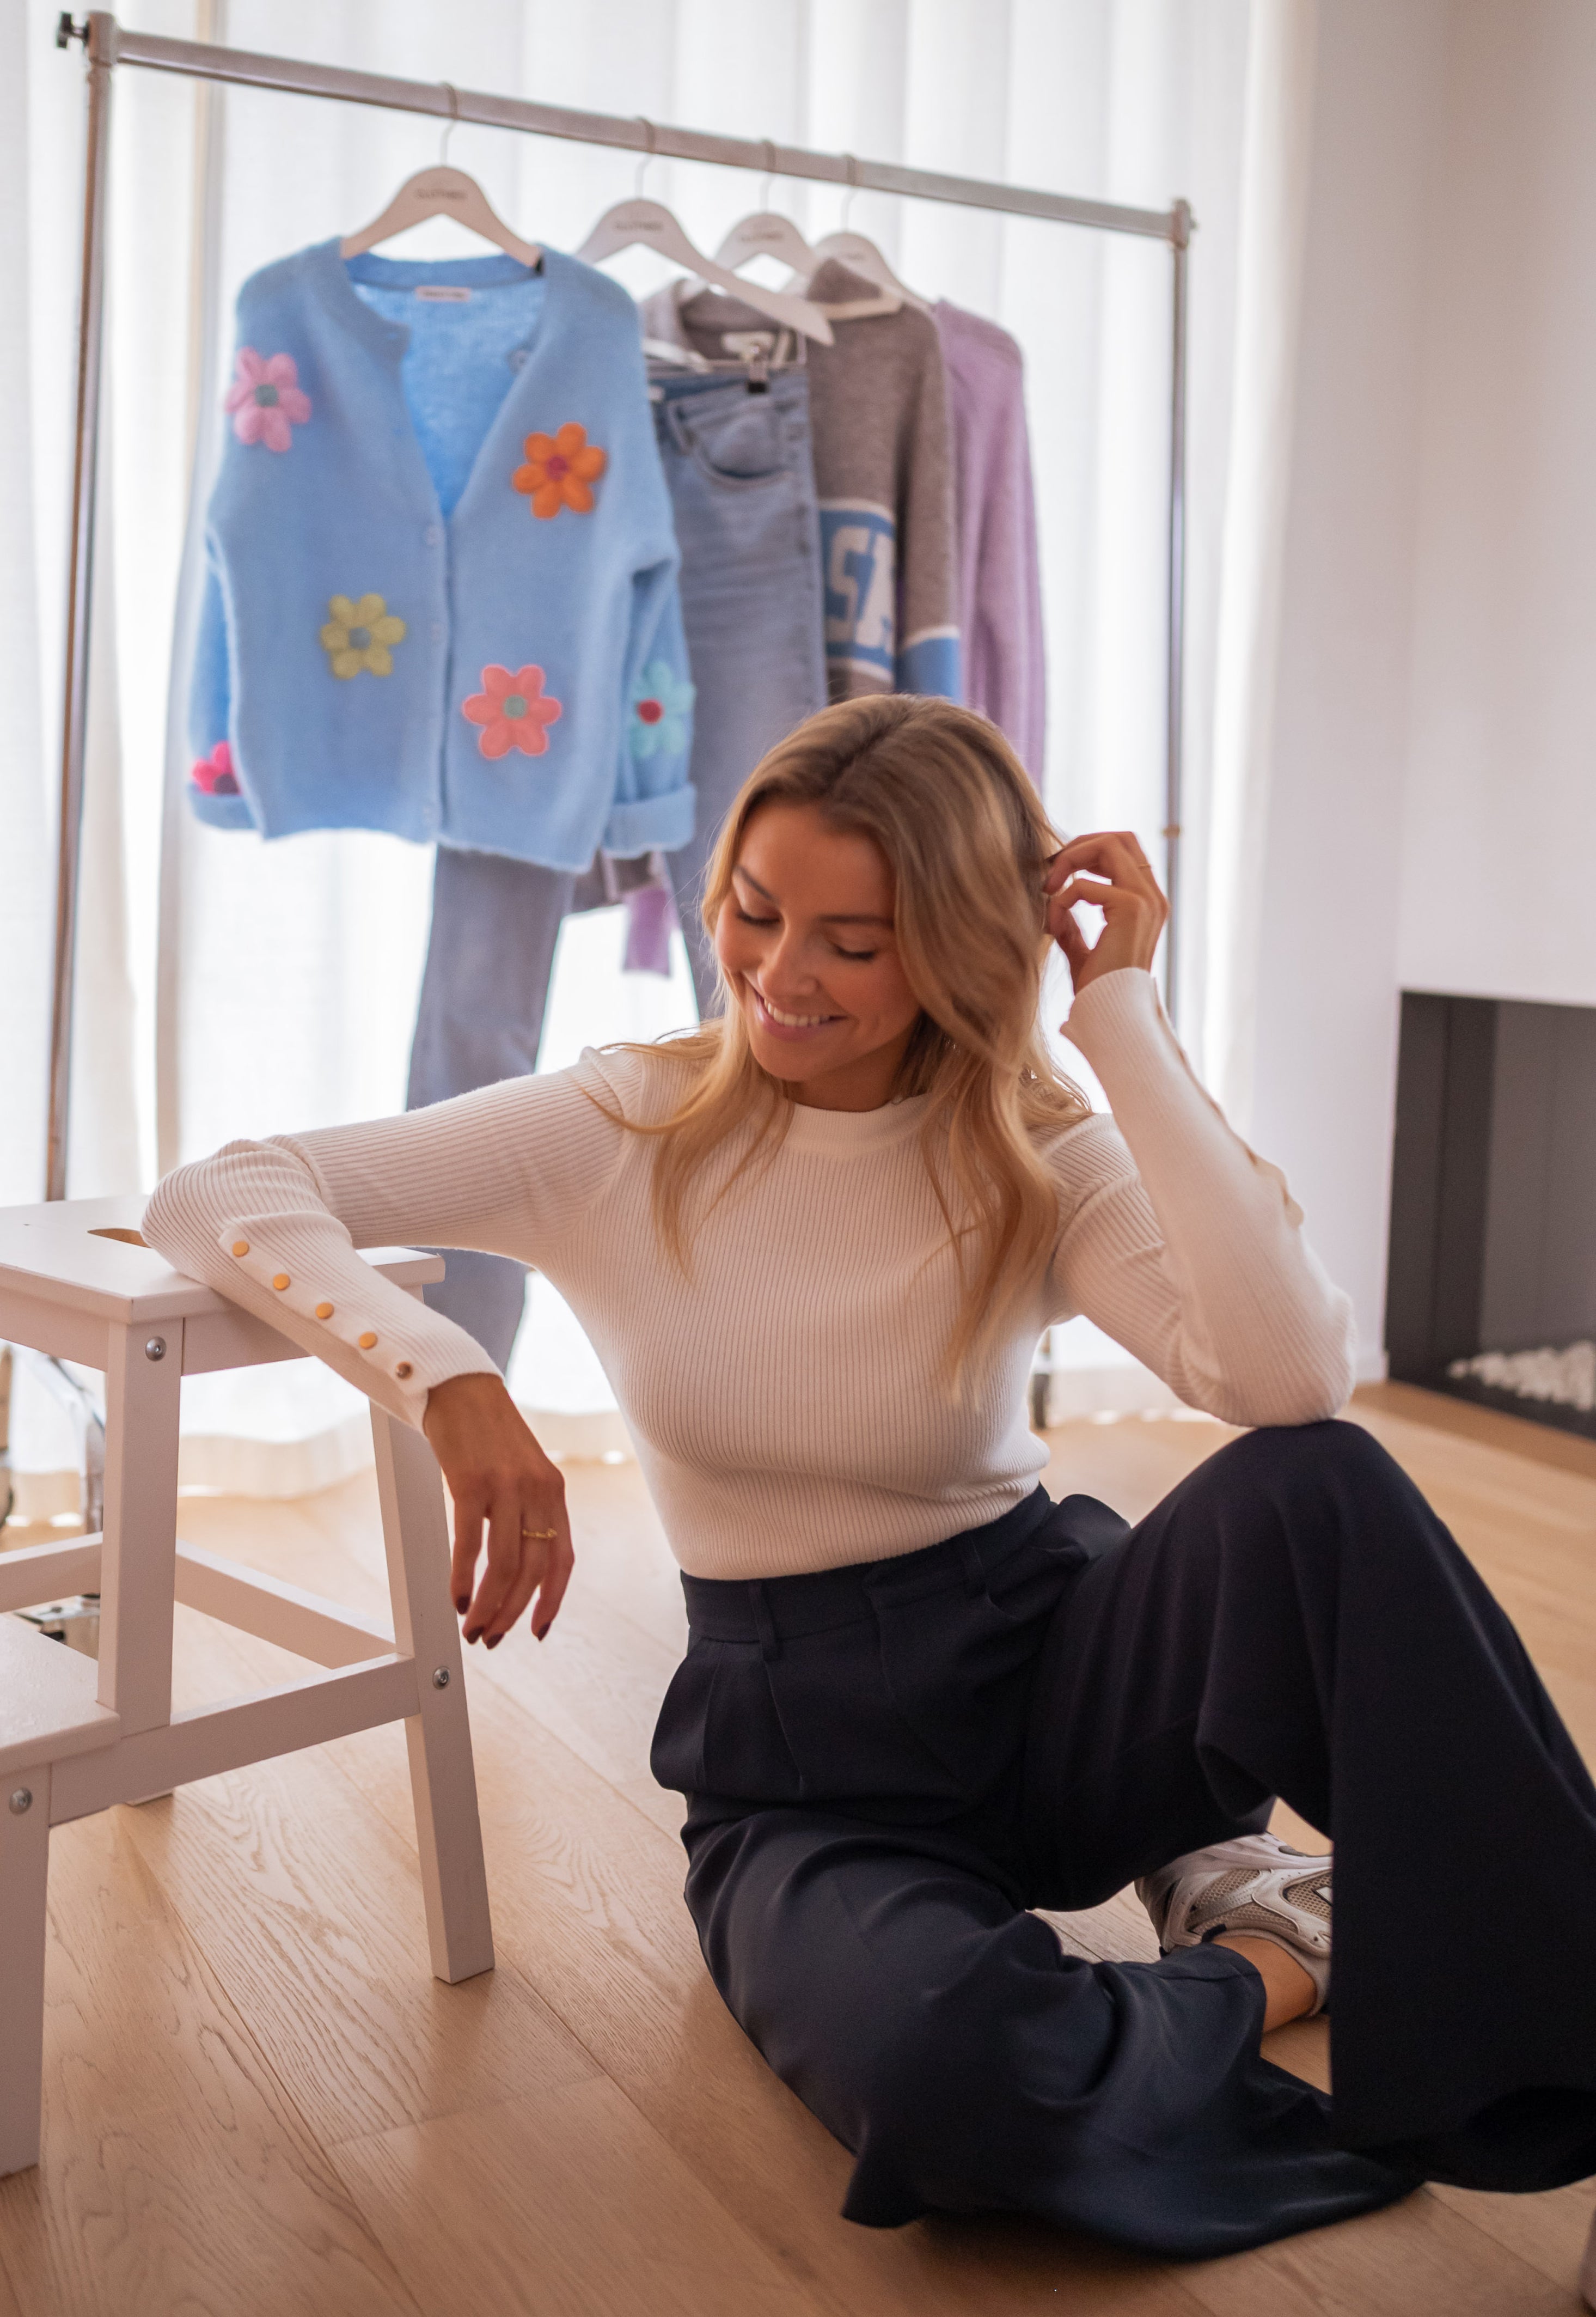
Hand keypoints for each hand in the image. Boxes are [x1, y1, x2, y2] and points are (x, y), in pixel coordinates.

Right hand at [422, 1372, 572, 1645]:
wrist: (460, 1387)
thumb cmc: (487, 1435)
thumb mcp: (521, 1473)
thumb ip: (525, 1512)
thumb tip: (514, 1567)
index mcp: (554, 1492)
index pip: (562, 1560)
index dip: (551, 1601)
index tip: (536, 1631)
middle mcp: (538, 1491)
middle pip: (532, 1571)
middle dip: (512, 1613)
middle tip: (490, 1637)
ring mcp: (506, 1487)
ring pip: (504, 1565)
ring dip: (488, 1605)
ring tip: (472, 1627)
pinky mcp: (471, 1483)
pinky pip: (470, 1544)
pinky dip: (463, 1578)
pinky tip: (456, 1599)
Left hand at [1043, 830, 1168, 997]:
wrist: (1111, 1014)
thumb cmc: (1098, 989)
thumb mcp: (1082, 947)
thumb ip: (1072, 921)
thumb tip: (1053, 898)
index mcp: (1147, 903)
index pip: (1124, 851)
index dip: (1088, 850)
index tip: (1057, 872)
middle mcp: (1153, 897)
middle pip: (1118, 838)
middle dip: (1079, 846)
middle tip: (1050, 871)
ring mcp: (1145, 900)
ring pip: (1107, 845)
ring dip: (1069, 860)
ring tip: (1047, 888)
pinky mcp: (1130, 908)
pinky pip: (1082, 886)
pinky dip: (1060, 901)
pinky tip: (1052, 927)